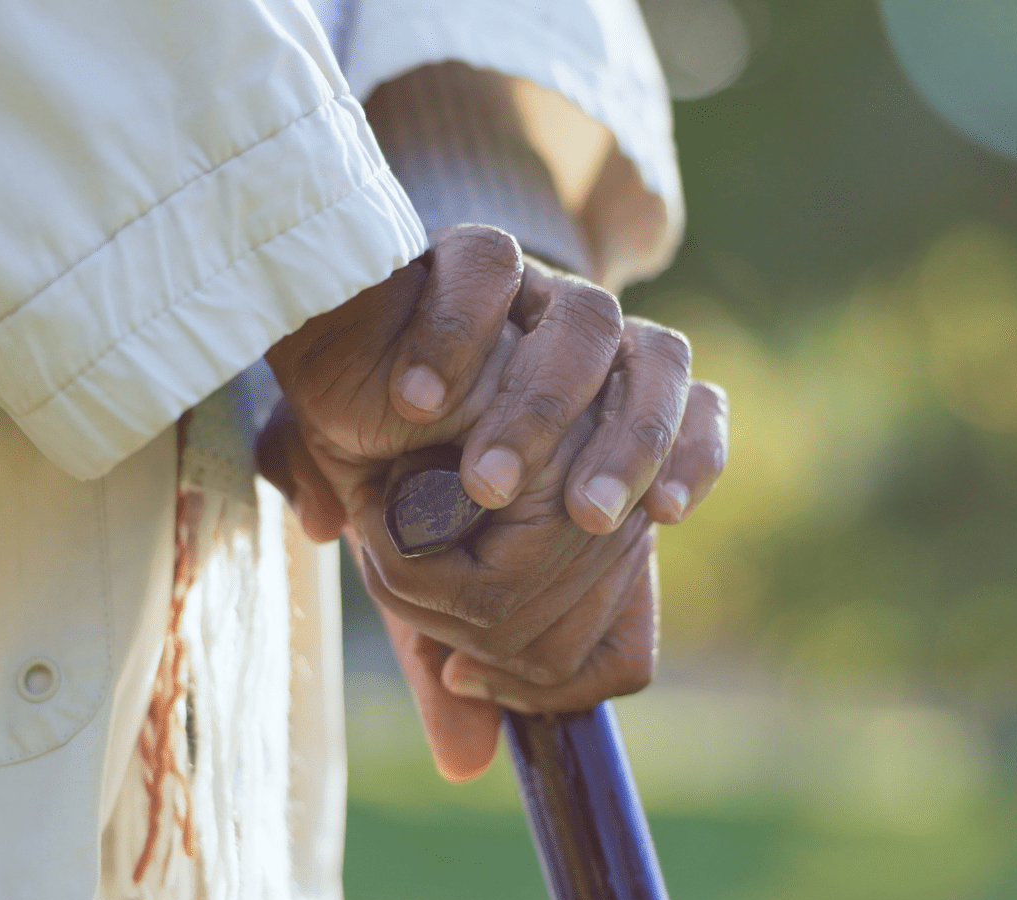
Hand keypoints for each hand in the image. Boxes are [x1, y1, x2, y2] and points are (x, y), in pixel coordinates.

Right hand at [260, 225, 728, 778]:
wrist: (337, 357)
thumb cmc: (396, 477)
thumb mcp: (427, 574)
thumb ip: (456, 653)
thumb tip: (472, 763)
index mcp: (605, 410)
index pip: (692, 415)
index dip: (693, 456)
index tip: (673, 516)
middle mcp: (588, 342)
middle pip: (660, 365)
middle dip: (626, 449)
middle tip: (584, 521)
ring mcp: (531, 290)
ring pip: (591, 319)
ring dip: (546, 405)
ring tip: (488, 482)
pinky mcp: (460, 250)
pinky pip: (482, 267)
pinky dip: (456, 333)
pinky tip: (417, 401)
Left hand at [264, 226, 693, 538]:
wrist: (446, 406)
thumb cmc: (379, 401)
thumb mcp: (331, 417)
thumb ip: (310, 458)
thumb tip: (317, 521)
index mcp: (475, 275)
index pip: (482, 261)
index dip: (452, 326)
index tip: (409, 406)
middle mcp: (558, 299)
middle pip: (582, 319)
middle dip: (539, 407)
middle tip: (487, 486)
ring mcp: (623, 344)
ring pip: (657, 361)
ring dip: (628, 441)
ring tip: (587, 518)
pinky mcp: (666, 397)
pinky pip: (705, 410)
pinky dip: (695, 455)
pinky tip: (665, 513)